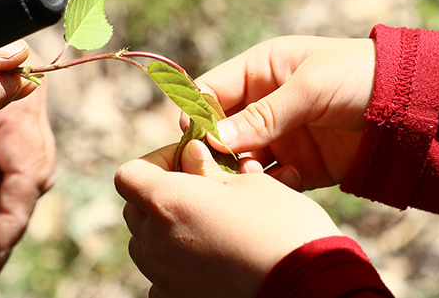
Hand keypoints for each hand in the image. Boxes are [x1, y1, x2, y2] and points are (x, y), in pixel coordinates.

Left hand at [115, 140, 341, 297]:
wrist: (309, 289)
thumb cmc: (281, 228)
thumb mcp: (248, 183)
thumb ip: (208, 166)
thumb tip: (190, 153)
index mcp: (167, 202)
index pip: (129, 174)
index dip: (154, 161)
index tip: (185, 160)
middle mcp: (155, 241)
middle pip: (134, 208)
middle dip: (159, 192)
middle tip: (198, 188)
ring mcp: (162, 275)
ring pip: (144, 242)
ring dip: (164, 227)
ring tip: (205, 222)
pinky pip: (159, 275)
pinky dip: (173, 262)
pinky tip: (206, 257)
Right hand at [193, 35, 374, 190]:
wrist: (414, 105)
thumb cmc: (358, 76)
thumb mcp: (308, 87)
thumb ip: (262, 114)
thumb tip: (214, 138)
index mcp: (259, 71)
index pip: (212, 91)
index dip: (198, 114)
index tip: (194, 138)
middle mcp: (263, 105)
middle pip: (221, 131)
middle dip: (217, 150)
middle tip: (219, 167)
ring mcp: (281, 137)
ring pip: (242, 160)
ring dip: (243, 171)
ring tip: (257, 175)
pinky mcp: (300, 165)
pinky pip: (272, 180)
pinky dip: (273, 185)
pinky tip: (289, 180)